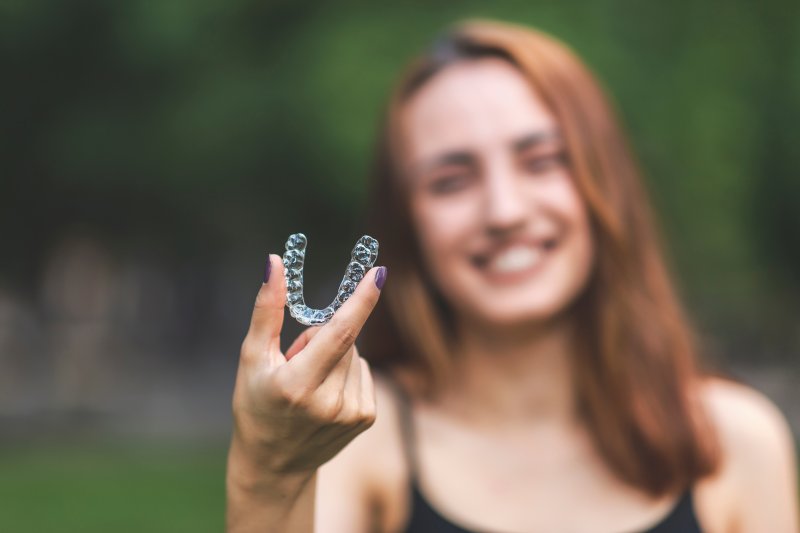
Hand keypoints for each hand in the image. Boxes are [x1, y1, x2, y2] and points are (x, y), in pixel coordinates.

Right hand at [230, 254, 385, 481]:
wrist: (273, 464)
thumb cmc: (255, 404)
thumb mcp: (252, 358)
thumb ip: (266, 309)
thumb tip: (274, 261)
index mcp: (297, 385)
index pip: (339, 334)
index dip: (361, 300)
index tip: (379, 272)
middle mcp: (329, 402)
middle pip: (345, 339)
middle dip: (323, 337)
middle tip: (297, 362)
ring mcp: (352, 413)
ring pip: (356, 354)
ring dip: (336, 356)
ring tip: (309, 384)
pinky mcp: (366, 418)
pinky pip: (363, 371)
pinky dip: (346, 373)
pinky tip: (326, 394)